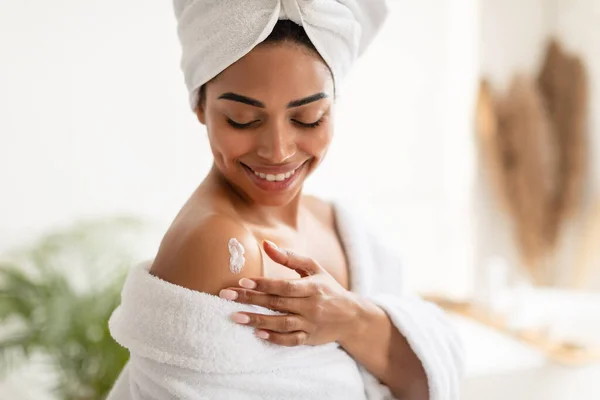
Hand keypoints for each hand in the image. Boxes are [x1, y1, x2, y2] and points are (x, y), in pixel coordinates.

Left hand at [219, 240, 363, 346]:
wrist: (351, 317)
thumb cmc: (328, 288)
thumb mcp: (314, 268)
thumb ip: (290, 258)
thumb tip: (266, 244)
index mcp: (312, 287)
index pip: (284, 286)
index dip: (263, 284)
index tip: (242, 281)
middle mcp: (311, 306)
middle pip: (277, 303)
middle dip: (251, 299)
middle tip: (226, 296)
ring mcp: (310, 324)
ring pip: (281, 323)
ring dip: (258, 321)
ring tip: (236, 317)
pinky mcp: (309, 339)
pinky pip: (290, 340)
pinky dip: (275, 338)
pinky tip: (258, 334)